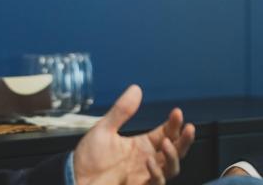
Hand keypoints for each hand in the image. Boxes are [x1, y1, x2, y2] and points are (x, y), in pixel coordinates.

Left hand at [74, 85, 195, 184]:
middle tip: (188, 127)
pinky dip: (157, 173)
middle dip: (185, 140)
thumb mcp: (104, 130)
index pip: (166, 133)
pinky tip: (149, 161)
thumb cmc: (88, 159)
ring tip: (168, 143)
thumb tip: (136, 88)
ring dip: (174, 156)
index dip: (173, 124)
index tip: (177, 112)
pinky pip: (157, 182)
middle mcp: (147, 160)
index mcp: (142, 146)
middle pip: (175, 151)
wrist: (73, 180)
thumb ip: (121, 111)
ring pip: (172, 168)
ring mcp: (144, 175)